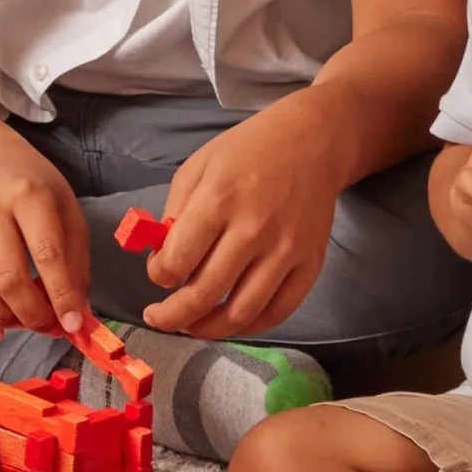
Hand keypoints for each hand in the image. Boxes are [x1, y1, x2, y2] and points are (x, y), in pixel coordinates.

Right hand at [0, 124, 90, 340]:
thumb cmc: (32, 187)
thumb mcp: (66, 209)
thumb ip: (75, 261)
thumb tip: (76, 314)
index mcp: (28, 195)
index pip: (46, 254)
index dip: (61, 296)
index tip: (72, 324)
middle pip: (8, 277)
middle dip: (31, 314)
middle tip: (47, 326)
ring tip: (19, 324)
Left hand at [143, 106, 341, 338]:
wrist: (313, 142)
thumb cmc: (247, 152)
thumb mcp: (197, 167)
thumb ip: (174, 213)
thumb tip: (162, 260)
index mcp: (218, 200)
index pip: (177, 260)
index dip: (158, 275)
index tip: (158, 273)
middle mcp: (253, 230)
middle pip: (204, 294)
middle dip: (172, 315)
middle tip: (159, 318)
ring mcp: (285, 251)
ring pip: (241, 313)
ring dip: (208, 329)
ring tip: (191, 326)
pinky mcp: (310, 265)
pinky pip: (278, 312)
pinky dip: (249, 327)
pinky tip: (230, 322)